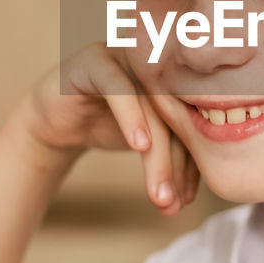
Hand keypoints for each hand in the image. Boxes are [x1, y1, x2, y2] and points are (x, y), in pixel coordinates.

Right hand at [14, 43, 199, 214]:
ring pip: (151, 109)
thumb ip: (178, 150)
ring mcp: (127, 58)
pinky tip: (139, 146)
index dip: (193, 164)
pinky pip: (119, 89)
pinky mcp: (96, 61)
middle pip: (176, 118)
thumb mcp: (149, 141)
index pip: (194, 124)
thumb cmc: (108, 126)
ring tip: (157, 194)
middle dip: (175, 167)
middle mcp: (157, 64)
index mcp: (177, 78)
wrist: (54, 120)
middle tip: (172, 204)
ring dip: (156, 156)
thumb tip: (209, 187)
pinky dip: (131, 117)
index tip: (187, 201)